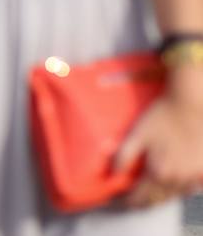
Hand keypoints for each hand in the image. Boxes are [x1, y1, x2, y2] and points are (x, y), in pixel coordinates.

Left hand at [115, 84, 202, 207]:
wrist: (190, 106)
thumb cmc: (162, 117)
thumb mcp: (137, 133)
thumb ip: (124, 155)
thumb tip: (113, 174)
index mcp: (159, 172)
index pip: (141, 197)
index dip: (128, 201)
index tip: (119, 201)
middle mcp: (178, 179)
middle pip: (158, 200)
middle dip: (143, 202)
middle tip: (132, 200)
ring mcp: (194, 177)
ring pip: (175, 197)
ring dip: (161, 197)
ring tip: (149, 193)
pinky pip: (190, 189)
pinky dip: (179, 190)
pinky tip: (171, 184)